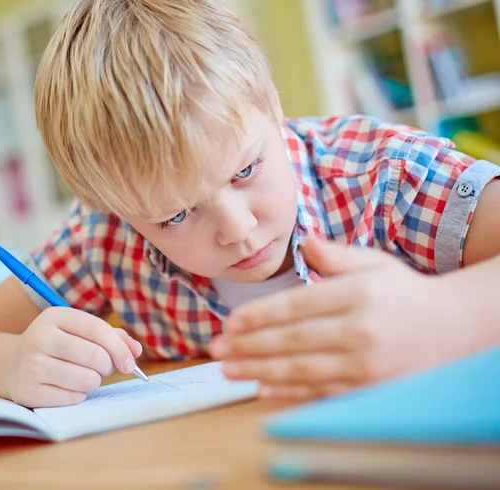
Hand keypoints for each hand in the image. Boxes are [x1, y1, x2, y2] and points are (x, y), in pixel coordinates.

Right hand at [6, 307, 141, 407]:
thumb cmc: (57, 345)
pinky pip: (73, 398)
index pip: (98, 330)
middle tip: (101, 369)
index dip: (120, 348)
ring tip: (83, 376)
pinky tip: (67, 387)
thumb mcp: (78, 331)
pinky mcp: (28, 391)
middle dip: (107, 367)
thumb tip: (135, 351)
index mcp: (55, 316)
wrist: (10, 364)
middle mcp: (40, 337)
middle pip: (96, 357)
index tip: (130, 362)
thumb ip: (111, 336)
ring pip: (87, 380)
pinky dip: (78, 395)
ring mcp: (31, 365)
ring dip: (94, 382)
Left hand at [211, 238, 470, 400]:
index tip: (230, 322)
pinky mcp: (368, 387)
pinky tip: (262, 390)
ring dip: (259, 370)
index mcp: (356, 294)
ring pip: (301, 369)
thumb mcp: (373, 263)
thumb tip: (305, 242)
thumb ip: (334, 255)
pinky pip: (321, 392)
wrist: (452, 327)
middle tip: (217, 349)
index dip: (259, 316)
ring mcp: (365, 364)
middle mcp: (359, 330)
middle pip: (292, 340)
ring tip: (228, 370)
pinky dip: (290, 393)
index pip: (296, 306)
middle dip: (249, 346)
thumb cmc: (404, 292)